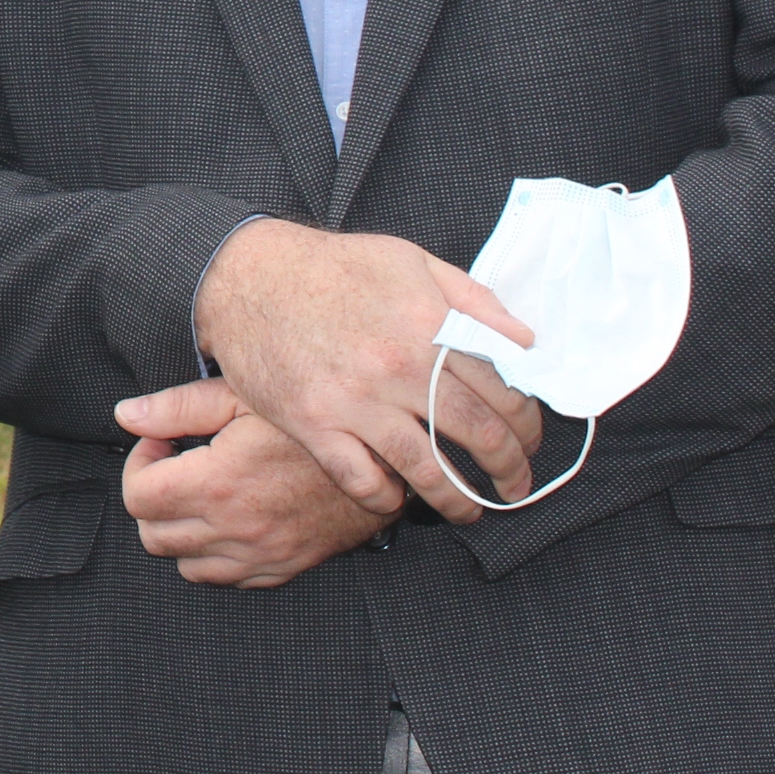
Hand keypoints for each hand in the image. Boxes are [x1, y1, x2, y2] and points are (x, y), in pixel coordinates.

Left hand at [114, 378, 382, 584]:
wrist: (384, 464)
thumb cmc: (315, 423)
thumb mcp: (245, 397)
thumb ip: (178, 407)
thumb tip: (126, 414)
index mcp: (218, 484)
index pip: (137, 497)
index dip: (139, 464)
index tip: (162, 443)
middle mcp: (235, 530)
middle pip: (153, 536)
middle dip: (153, 499)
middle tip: (177, 466)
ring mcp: (260, 557)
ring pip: (184, 566)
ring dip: (181, 531)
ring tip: (201, 493)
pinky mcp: (282, 570)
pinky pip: (226, 579)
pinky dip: (214, 555)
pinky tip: (229, 518)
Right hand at [193, 220, 543, 523]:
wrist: (246, 274)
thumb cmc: (333, 266)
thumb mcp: (411, 261)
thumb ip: (473, 299)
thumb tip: (525, 342)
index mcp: (429, 323)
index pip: (502, 388)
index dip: (527, 423)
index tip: (528, 440)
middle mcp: (398, 365)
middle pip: (476, 433)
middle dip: (508, 468)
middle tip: (515, 485)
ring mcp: (354, 399)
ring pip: (426, 469)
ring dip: (456, 500)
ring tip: (470, 513)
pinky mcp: (313, 422)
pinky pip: (361, 479)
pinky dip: (384, 498)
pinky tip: (395, 498)